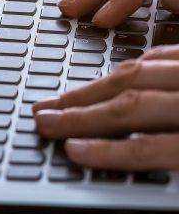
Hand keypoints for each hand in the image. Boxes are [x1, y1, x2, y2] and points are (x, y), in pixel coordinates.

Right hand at [33, 47, 178, 170]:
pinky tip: (115, 76)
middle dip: (82, 114)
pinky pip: (163, 53)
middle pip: (133, 104)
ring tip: (65, 99)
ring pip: (139, 73)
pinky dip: (132, 65)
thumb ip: (172, 159)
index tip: (72, 150)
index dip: (106, 151)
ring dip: (95, 88)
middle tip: (47, 119)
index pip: (148, 147)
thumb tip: (129, 160)